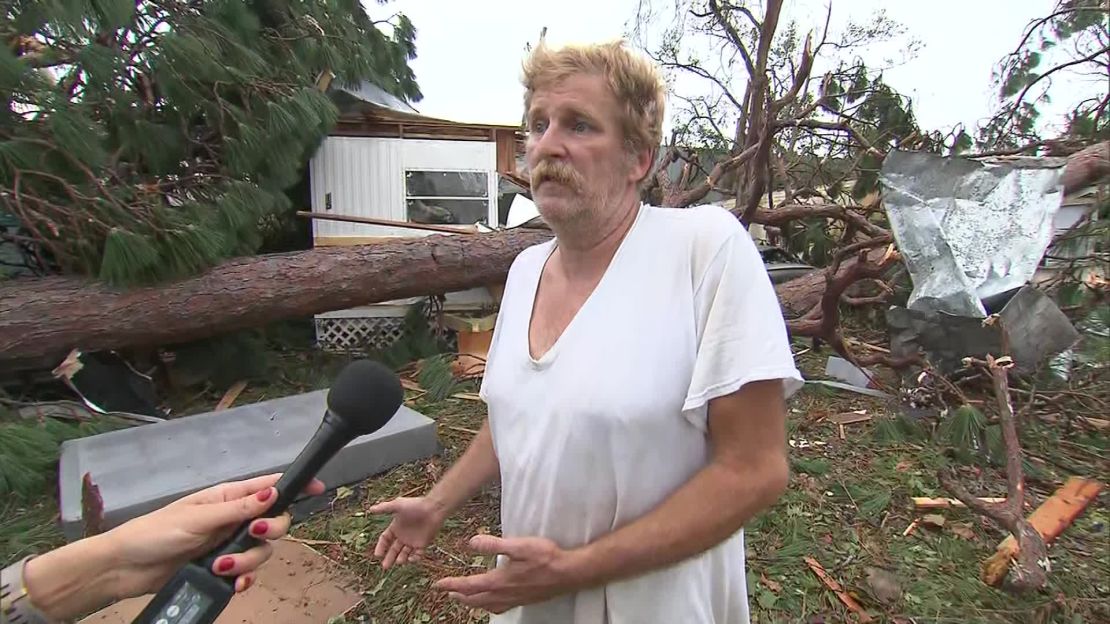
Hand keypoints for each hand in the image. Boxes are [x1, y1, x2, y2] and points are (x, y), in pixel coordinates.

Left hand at [103, 473, 324, 597]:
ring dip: (247, 561)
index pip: (269, 486)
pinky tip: (232, 582)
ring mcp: (229, 543)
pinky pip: (248, 572)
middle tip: (254, 534)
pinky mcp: (221, 567)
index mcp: (227, 497)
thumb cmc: (154, 533)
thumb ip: (238, 509)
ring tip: (220, 565)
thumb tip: (273, 492)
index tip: (318, 488)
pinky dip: (244, 578)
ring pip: (262, 551)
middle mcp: (234, 518)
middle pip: (275, 522)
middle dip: (269, 532)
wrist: (125, 568)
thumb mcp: (197, 518)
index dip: (295, 486)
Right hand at [368, 496, 446, 568]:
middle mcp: (403, 535)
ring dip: (401, 559)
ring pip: (405, 554)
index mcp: (396, 527)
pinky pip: (418, 554)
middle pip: (393, 550)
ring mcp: (413, 540)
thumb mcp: (398, 505)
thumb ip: (384, 508)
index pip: (385, 540)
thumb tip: (370, 509)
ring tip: (399, 561)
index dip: (381, 547)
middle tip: (385, 566)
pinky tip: (410, 559)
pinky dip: (414, 558)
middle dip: (389, 558)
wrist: (434, 508)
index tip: (377, 555)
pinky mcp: (423, 543)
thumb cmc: (416, 505)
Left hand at [433, 535, 579, 613]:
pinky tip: (492, 604)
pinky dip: (489, 606)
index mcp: (499, 581)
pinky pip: (500, 608)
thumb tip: (470, 542)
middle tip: (446, 592)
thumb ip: (494, 544)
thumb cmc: (546, 557)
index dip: (451, 584)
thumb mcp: (519, 545)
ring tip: (464, 599)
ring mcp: (514, 599)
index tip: (437, 584)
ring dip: (472, 603)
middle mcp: (504, 594)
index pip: (469, 585)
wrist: (569, 573)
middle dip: (458, 595)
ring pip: (486, 606)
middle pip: (475, 599)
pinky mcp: (523, 600)